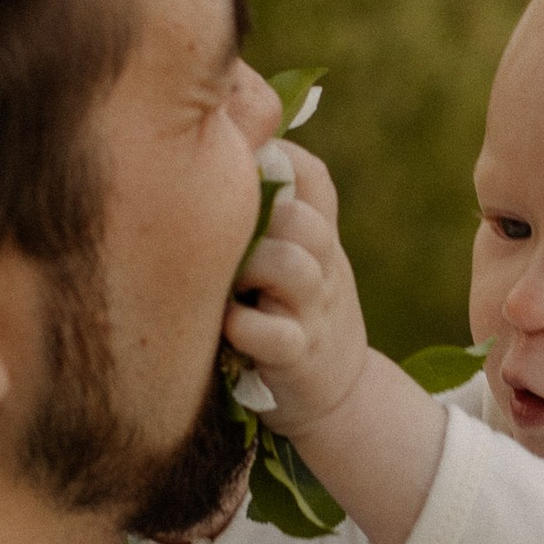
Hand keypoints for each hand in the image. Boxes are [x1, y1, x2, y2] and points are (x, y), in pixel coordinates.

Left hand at [224, 143, 371, 439]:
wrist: (337, 393)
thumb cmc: (291, 311)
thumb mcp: (296, 254)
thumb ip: (267, 211)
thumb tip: (206, 149)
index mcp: (319, 234)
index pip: (310, 175)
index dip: (273, 160)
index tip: (232, 169)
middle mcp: (323, 265)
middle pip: (297, 215)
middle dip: (253, 216)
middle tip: (215, 235)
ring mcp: (313, 311)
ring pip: (291, 265)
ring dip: (251, 267)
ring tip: (225, 282)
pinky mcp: (297, 357)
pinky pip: (275, 334)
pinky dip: (245, 327)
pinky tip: (226, 325)